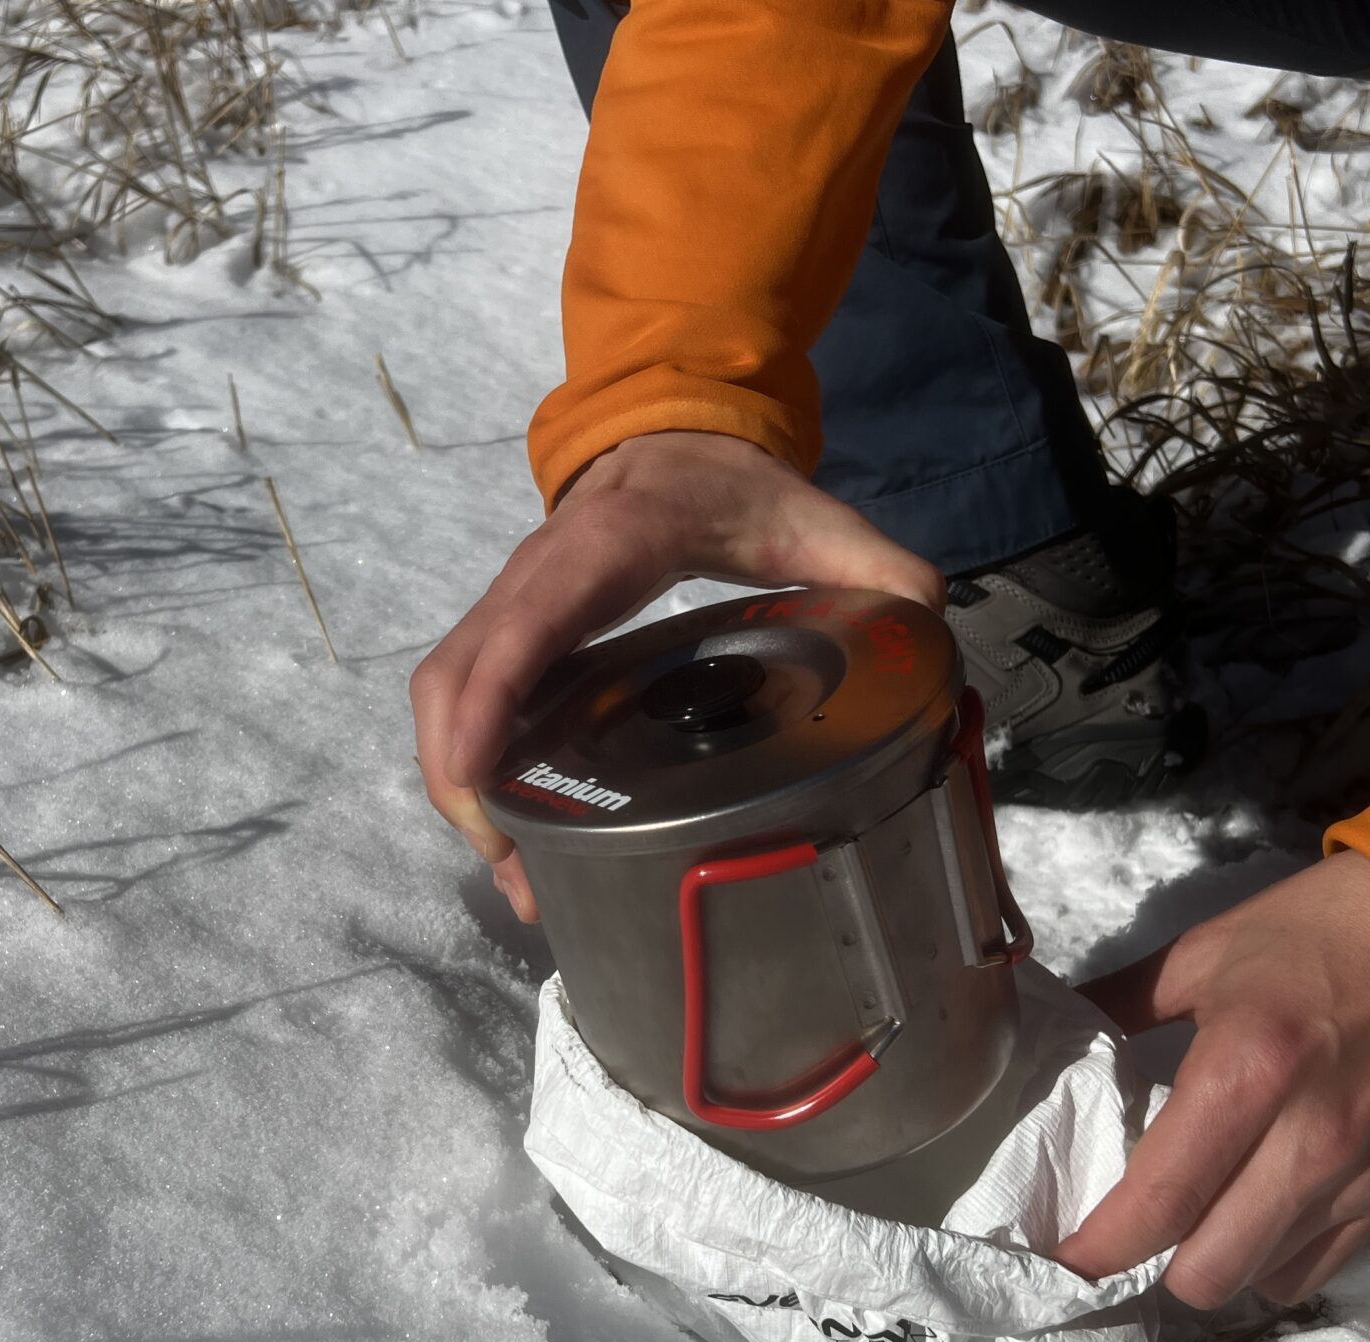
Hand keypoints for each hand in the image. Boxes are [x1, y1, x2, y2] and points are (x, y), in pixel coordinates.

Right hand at [410, 431, 942, 920]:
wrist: (671, 440)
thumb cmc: (732, 491)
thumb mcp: (812, 517)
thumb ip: (878, 566)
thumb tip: (926, 629)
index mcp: (610, 544)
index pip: (534, 616)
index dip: (495, 691)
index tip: (478, 769)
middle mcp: (537, 574)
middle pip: (457, 673)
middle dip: (462, 776)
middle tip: (514, 866)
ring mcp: (509, 605)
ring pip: (443, 692)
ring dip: (458, 785)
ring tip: (515, 873)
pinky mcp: (504, 635)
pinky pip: (460, 701)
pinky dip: (468, 769)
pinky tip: (515, 836)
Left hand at [1054, 851, 1369, 1307]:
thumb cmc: (1323, 929)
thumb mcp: (1204, 953)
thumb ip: (1118, 1004)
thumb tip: (1050, 1030)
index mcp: (1247, 1072)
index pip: (1159, 1201)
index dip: (1097, 1248)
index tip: (1057, 1258)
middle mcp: (1307, 1142)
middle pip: (1206, 1272)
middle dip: (1147, 1265)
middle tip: (1120, 1229)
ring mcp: (1358, 1176)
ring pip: (1257, 1280)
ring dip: (1208, 1261)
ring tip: (1183, 1219)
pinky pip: (1314, 1268)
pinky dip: (1267, 1258)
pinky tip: (1245, 1214)